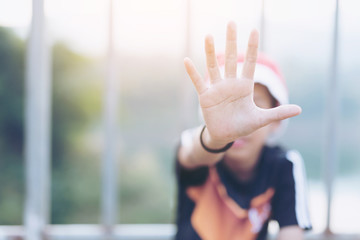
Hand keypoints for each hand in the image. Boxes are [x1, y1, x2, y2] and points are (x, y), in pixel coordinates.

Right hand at [184, 22, 300, 145]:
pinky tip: (187, 60)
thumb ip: (278, 113)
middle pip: (230, 59)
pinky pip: (198, 82)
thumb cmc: (243, 125)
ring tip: (208, 35)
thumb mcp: (261, 120)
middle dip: (231, 41)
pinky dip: (192, 72)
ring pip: (213, 66)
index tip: (254, 30)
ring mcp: (216, 88)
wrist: (225, 136)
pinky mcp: (205, 96)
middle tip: (231, 23)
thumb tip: (300, 109)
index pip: (249, 62)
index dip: (251, 47)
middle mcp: (230, 83)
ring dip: (210, 52)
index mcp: (244, 86)